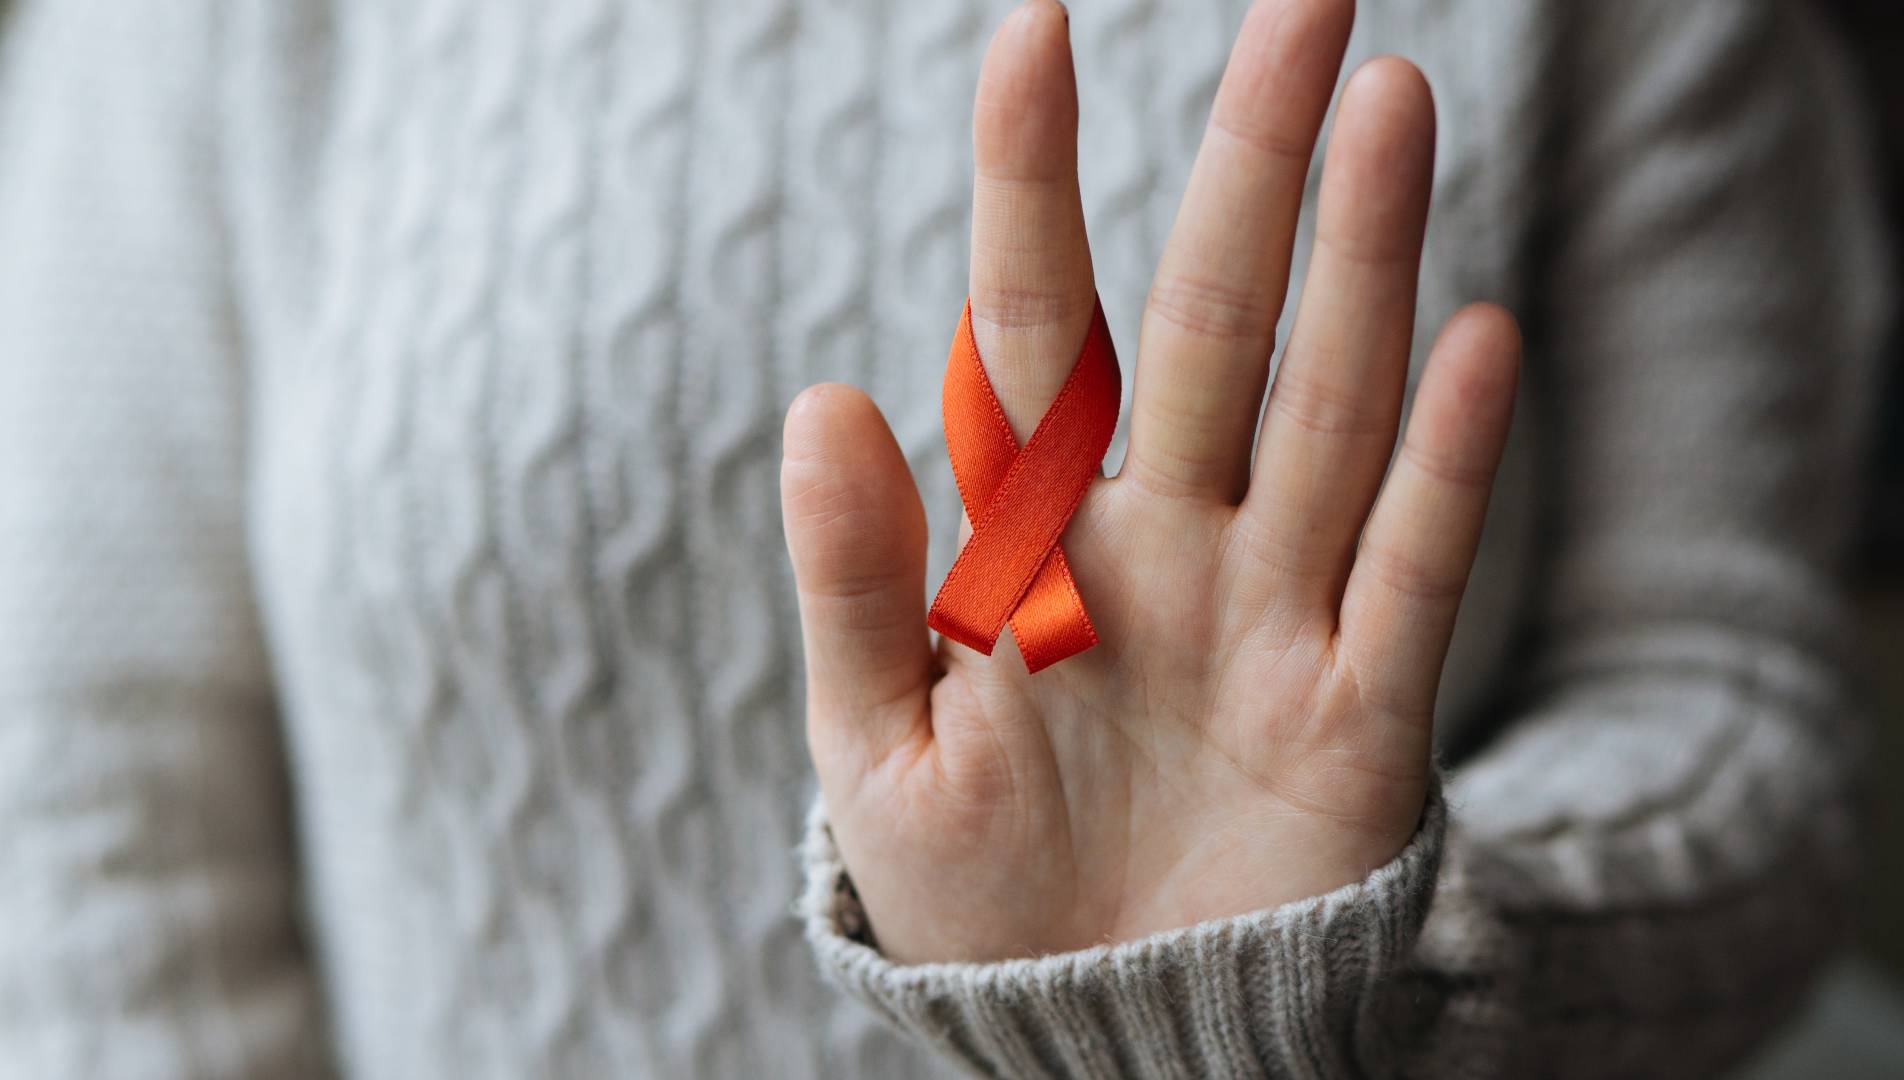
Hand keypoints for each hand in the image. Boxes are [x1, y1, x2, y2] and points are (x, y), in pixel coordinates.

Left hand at [781, 0, 1517, 962]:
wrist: (1090, 1037)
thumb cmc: (971, 895)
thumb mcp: (876, 747)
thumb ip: (851, 582)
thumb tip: (821, 397)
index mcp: (1036, 540)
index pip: (1036, 325)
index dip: (1031, 179)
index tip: (1032, 28)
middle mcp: (1166, 544)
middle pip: (1211, 327)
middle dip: (1250, 171)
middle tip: (1304, 8)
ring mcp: (1273, 615)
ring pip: (1326, 408)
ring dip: (1363, 267)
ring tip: (1389, 108)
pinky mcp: (1361, 714)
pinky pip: (1413, 568)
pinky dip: (1450, 466)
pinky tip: (1479, 340)